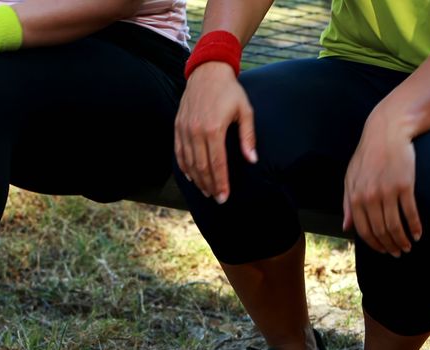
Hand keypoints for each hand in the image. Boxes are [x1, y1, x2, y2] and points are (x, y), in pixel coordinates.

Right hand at [174, 63, 258, 203]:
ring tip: (206, 190)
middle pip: (201, 167)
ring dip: (197, 179)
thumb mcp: (245, 110)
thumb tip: (252, 159)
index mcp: (214, 129)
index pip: (217, 164)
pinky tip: (191, 176)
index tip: (224, 197)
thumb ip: (248, 137)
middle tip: (217, 198)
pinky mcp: (178, 126)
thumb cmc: (229, 91)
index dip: (221, 183)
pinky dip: (184, 166)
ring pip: (189, 162)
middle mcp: (196, 131)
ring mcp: (184, 129)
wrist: (207, 71)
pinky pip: (178, 152)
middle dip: (210, 185)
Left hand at [343, 108, 422, 256]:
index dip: (374, 244)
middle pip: (380, 231)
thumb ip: (347, 204)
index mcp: (354, 197)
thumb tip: (346, 228)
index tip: (383, 251)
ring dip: (402, 240)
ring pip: (395, 226)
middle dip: (390, 246)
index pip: (364, 230)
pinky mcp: (404, 186)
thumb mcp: (350, 178)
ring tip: (408, 246)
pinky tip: (418, 234)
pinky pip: (410, 213)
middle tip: (398, 253)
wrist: (387, 131)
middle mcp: (369, 197)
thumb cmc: (368, 155)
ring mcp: (387, 192)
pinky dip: (414, 227)